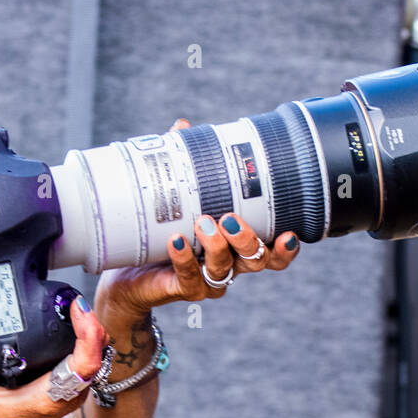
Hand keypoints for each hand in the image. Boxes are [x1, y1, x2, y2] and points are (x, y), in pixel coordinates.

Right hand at [0, 298, 109, 417]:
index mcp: (43, 399)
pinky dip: (86, 344)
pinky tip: (73, 328)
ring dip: (91, 334)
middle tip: (76, 303)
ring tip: (75, 310)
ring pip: (96, 361)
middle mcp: (62, 399)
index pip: (83, 365)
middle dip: (92, 326)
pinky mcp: (67, 394)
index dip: (88, 334)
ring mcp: (68, 398)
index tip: (77, 309)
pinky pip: (87, 366)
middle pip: (96, 358)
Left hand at [93, 118, 301, 331]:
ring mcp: (207, 281)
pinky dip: (184, 259)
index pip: (271, 252)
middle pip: (256, 261)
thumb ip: (186, 167)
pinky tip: (176, 241)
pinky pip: (189, 278)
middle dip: (248, 239)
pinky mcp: (183, 290)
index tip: (287, 233)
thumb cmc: (160, 238)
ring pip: (225, 270)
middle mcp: (228, 266)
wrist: (130, 275)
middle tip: (229, 219)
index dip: (285, 248)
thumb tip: (184, 127)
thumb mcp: (175, 200)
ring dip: (217, 247)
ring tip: (202, 223)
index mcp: (235, 246)